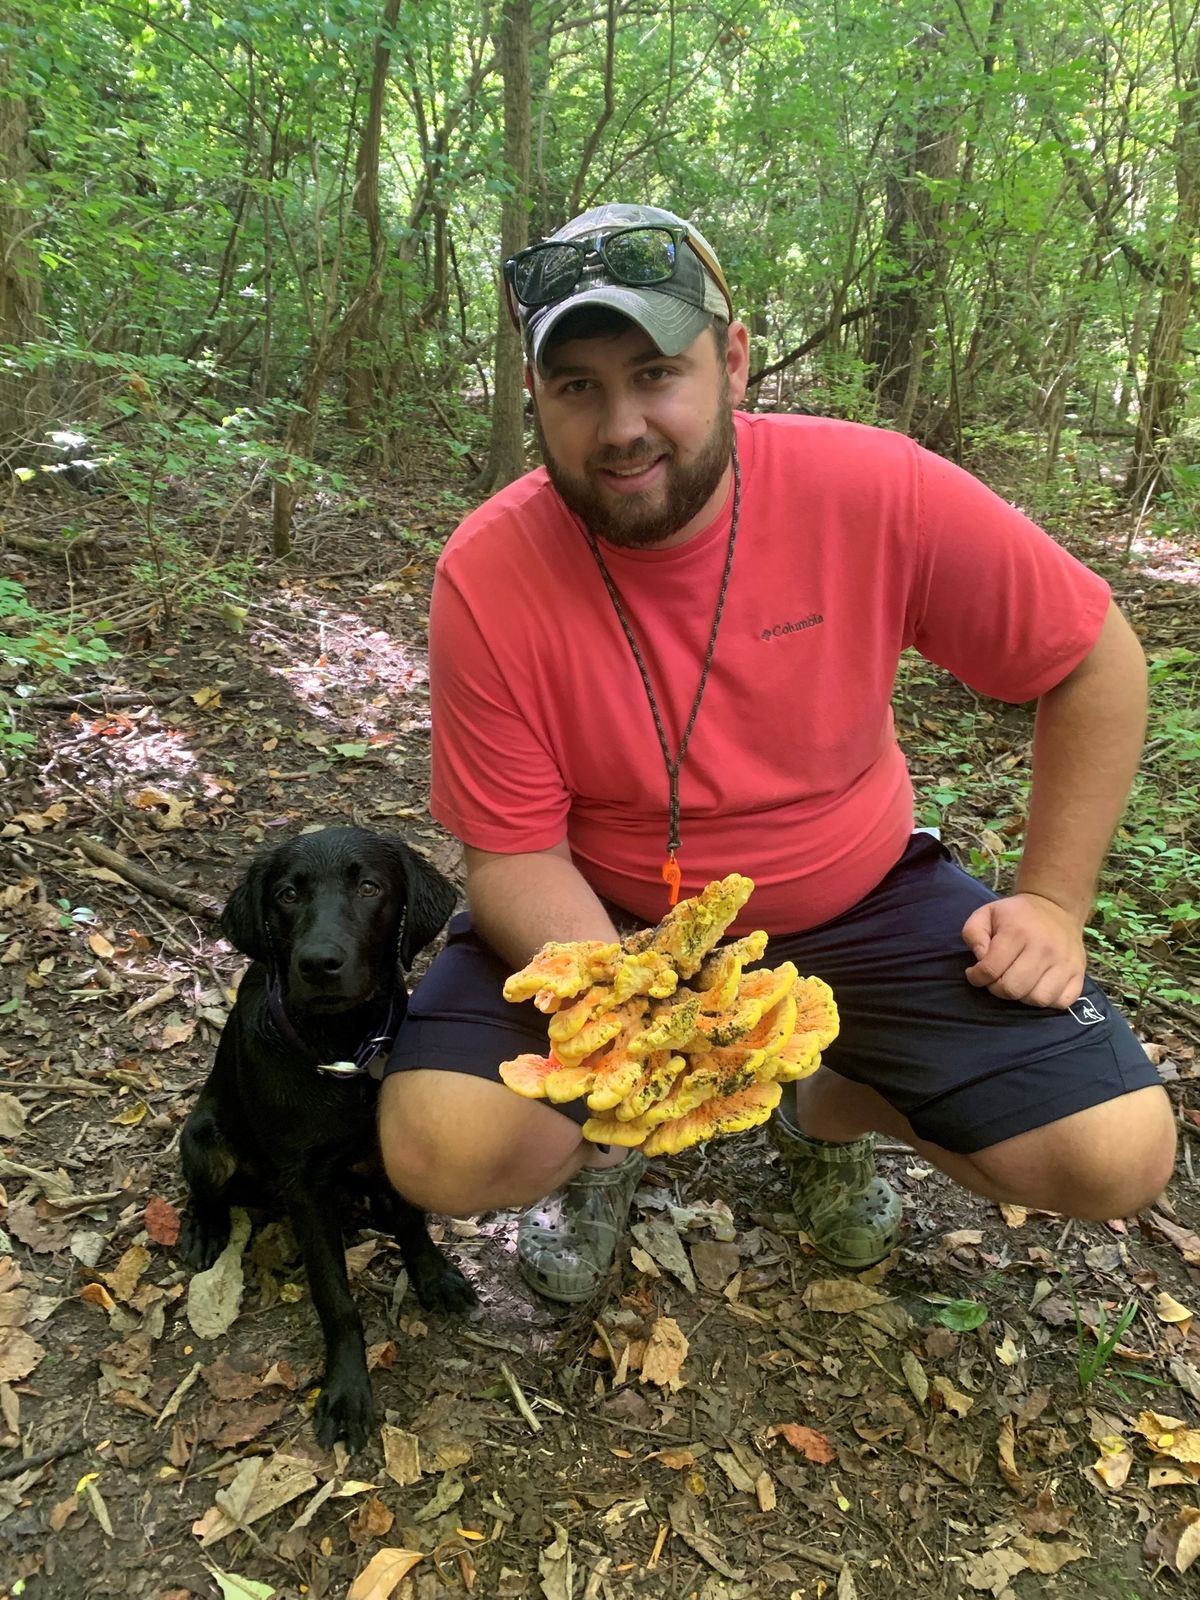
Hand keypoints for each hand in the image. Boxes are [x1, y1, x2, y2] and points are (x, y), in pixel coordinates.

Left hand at [961, 893, 1086, 1007]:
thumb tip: (981, 959)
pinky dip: (1047, 1001)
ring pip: (1037, 999)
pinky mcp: (1079, 973)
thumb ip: (973, 934)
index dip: (977, 977)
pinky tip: (1037, 987)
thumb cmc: (1016, 915)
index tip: (976, 974)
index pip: (991, 970)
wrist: (1055, 906)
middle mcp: (1044, 949)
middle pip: (1013, 989)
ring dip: (1021, 997)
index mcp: (1018, 933)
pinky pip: (1061, 1002)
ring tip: (1017, 983)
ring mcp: (1064, 963)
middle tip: (996, 979)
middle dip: (997, 989)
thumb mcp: (986, 914)